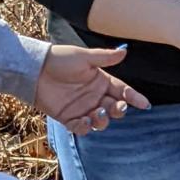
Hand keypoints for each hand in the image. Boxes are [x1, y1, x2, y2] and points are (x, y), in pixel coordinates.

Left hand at [35, 44, 151, 135]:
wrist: (34, 69)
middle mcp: (95, 96)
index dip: (134, 97)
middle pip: (114, 108)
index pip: (122, 91)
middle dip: (119, 110)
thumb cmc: (59, 59)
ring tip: (98, 113)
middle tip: (117, 107)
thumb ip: (105, 58)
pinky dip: (85, 127)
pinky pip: (82, 128)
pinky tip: (84, 121)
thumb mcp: (84, 57)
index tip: (145, 104)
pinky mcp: (69, 118)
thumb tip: (125, 51)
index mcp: (101, 81)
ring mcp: (83, 108)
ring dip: (103, 120)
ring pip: (101, 121)